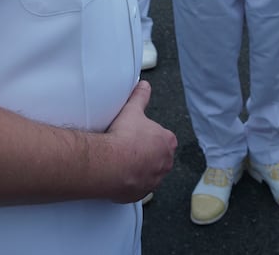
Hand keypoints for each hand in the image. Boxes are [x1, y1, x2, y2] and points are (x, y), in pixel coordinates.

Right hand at [97, 80, 177, 202]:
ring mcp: (154, 180)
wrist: (110, 164)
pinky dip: (130, 183)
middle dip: (145, 154)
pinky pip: (137, 188)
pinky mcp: (140, 193)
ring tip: (122, 162)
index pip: (163, 139)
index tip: (136, 136)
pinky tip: (119, 176)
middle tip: (129, 149)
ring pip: (148, 174)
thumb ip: (141, 97)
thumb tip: (143, 86)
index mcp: (167, 143)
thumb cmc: (124, 138)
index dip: (148, 136)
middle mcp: (165, 163)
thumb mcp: (132, 110)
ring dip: (138, 169)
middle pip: (157, 157)